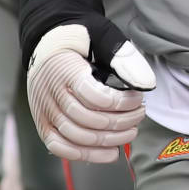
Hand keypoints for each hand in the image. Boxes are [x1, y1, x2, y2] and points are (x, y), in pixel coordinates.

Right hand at [25, 23, 153, 163]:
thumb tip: (146, 83)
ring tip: (131, 132)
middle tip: (140, 114)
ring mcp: (44, 111)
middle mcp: (50, 94)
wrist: (47, 42)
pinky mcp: (42, 123)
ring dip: (109, 140)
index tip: (139, 98)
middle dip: (121, 121)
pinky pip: (59, 147)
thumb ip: (123, 56)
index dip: (122, 102)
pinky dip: (85, 154)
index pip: (95, 97)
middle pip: (88, 119)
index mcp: (66, 71)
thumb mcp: (103, 35)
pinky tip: (109, 152)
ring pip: (76, 136)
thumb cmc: (80, 39)